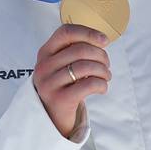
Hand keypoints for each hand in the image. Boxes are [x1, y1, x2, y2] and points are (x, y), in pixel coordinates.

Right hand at [33, 23, 109, 138]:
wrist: (51, 117)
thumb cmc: (62, 86)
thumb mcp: (61, 65)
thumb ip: (74, 50)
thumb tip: (101, 40)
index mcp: (45, 52)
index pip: (66, 32)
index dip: (88, 33)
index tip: (104, 41)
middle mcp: (44, 66)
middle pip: (80, 49)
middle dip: (101, 56)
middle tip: (107, 65)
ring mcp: (50, 83)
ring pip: (86, 67)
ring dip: (103, 71)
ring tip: (106, 77)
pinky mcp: (60, 99)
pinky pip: (89, 85)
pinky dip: (102, 84)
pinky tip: (102, 88)